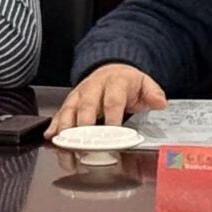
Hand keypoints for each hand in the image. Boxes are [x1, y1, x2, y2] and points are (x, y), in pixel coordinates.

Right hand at [45, 64, 166, 137]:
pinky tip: (51, 135)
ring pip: (71, 109)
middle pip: (87, 106)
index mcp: (116, 82)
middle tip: (86, 143)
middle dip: (85, 125)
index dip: (112, 118)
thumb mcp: (145, 83)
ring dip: (67, 127)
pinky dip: (55, 124)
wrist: (111, 68)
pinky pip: (61, 112)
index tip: (112, 134)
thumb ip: (153, 93)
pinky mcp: (71, 101)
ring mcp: (81, 93)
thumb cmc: (127, 82)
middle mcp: (95, 86)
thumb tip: (160, 102)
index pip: (113, 100)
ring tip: (65, 142)